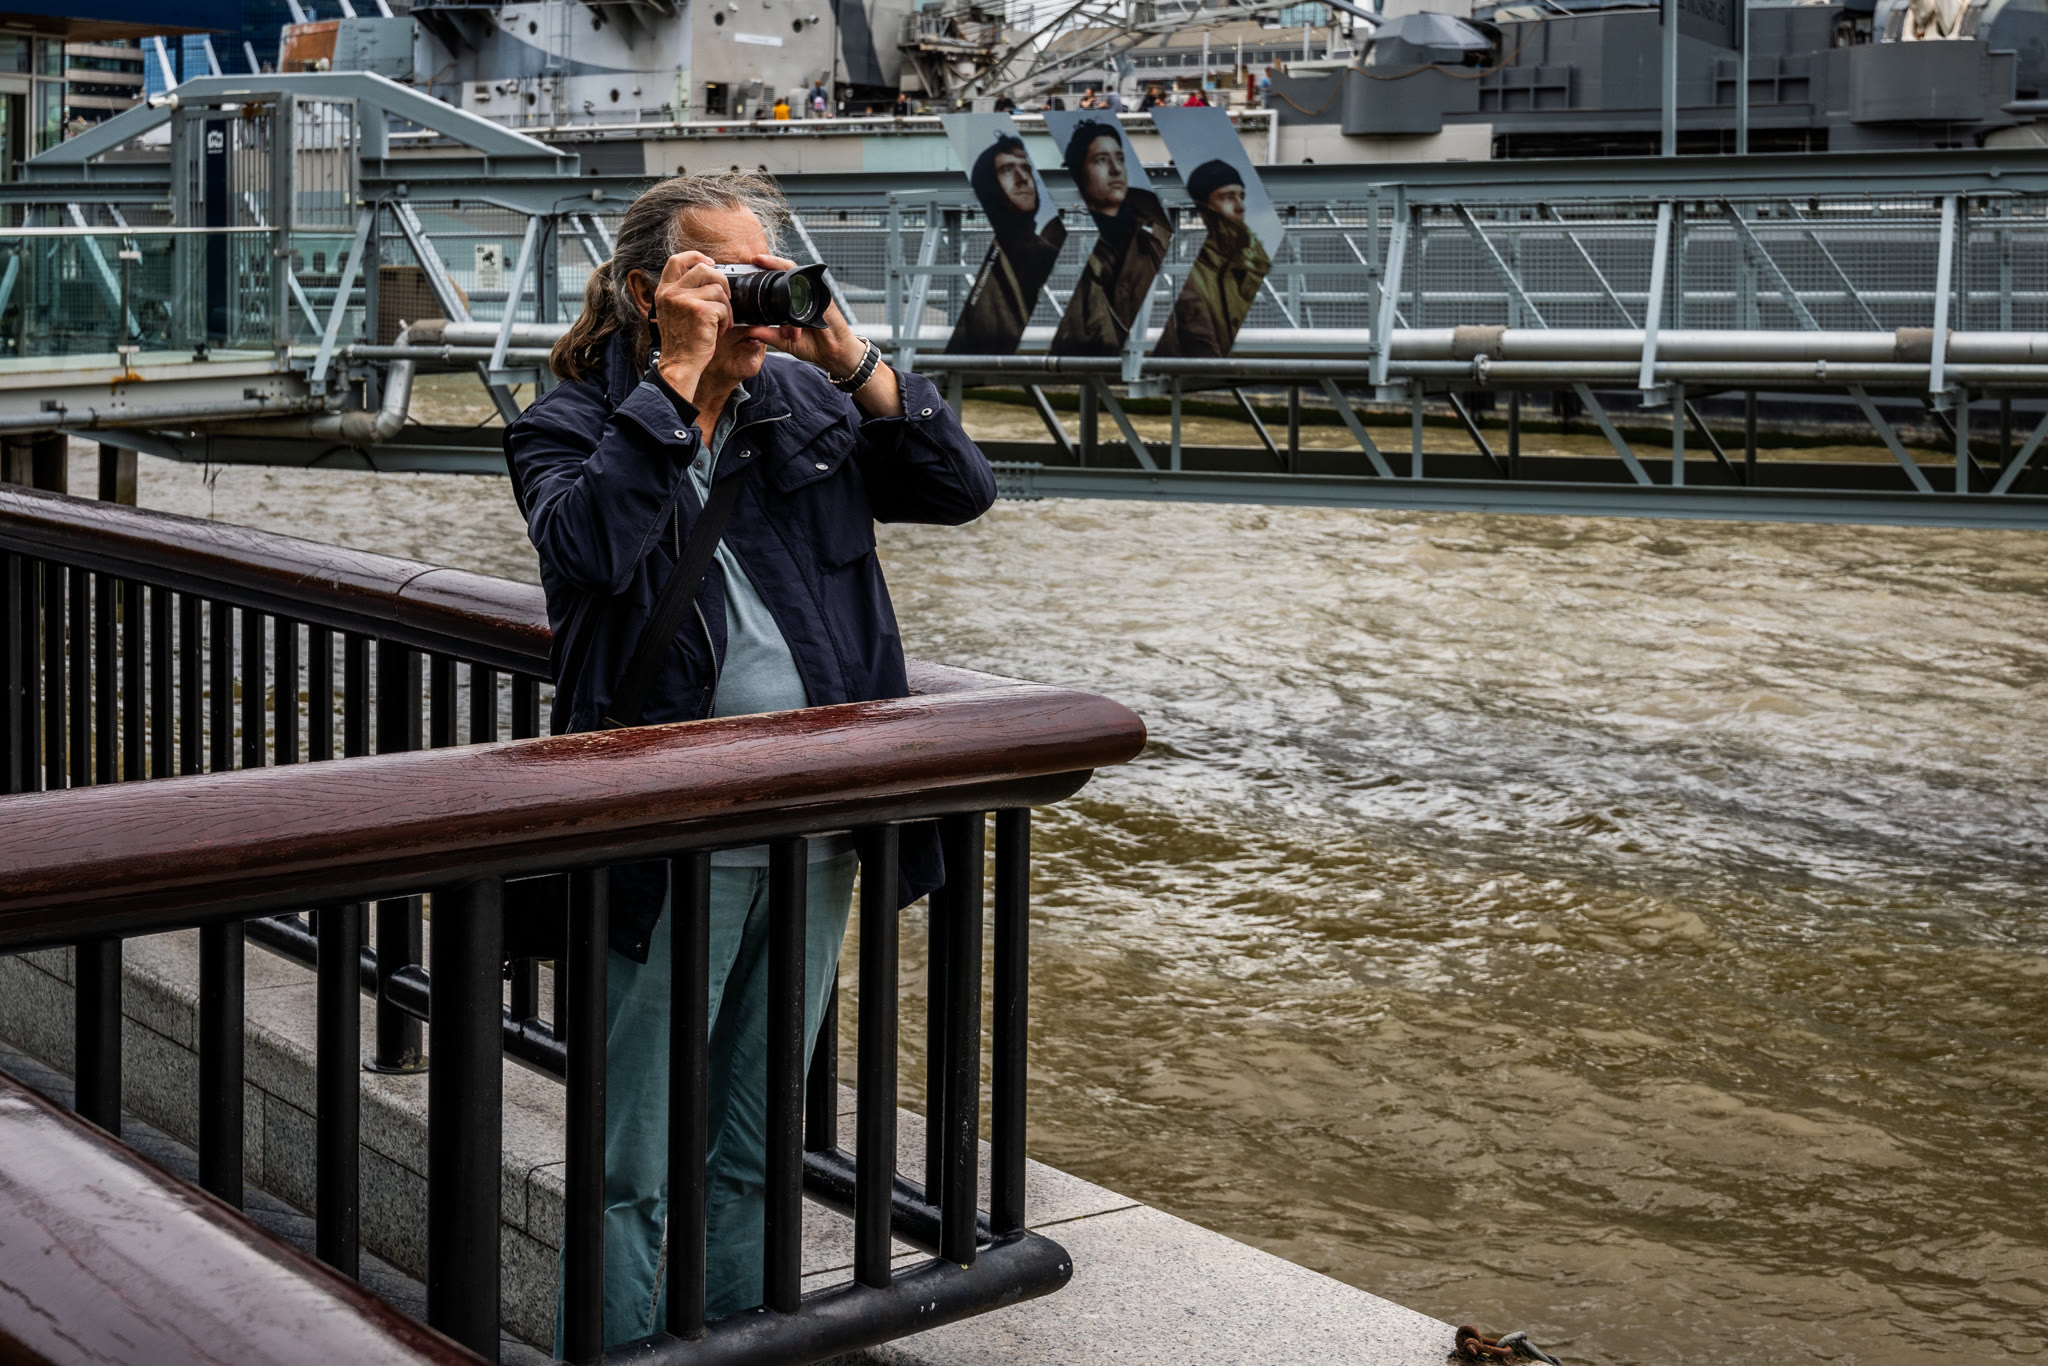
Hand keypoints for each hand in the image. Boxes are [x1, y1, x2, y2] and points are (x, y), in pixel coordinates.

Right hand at [647, 251, 730, 404]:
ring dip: (725, 307)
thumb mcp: (674, 312)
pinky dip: (725, 320)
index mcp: (664, 291)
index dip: (696, 256)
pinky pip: (723, 307)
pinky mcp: (699, 310)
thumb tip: (707, 274)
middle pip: (704, 268)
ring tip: (718, 323)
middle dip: (721, 281)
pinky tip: (716, 332)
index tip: (711, 263)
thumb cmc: (681, 342)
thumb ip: (683, 293)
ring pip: (718, 289)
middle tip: (725, 298)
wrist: (680, 364)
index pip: (677, 260)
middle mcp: (671, 292)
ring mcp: (684, 300)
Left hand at [744, 253, 902, 415]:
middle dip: (771, 263)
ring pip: (796, 272)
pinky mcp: (823, 298)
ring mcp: (814, 295)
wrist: (834, 355)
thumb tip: (749, 330)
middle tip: (755, 259)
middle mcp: (804, 296)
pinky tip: (784, 274)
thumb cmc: (813, 346)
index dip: (767, 272)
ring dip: (779, 265)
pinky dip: (796, 275)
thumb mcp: (784, 342)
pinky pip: (809, 282)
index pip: (780, 282)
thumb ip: (768, 335)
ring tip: (764, 262)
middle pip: (787, 271)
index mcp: (794, 303)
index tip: (751, 266)